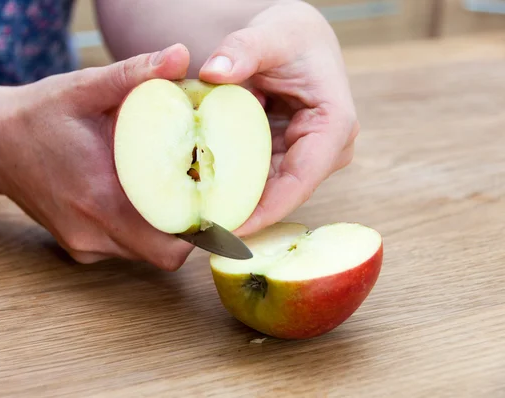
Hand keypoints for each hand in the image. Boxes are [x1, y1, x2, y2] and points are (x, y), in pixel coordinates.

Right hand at [0, 44, 195, 269]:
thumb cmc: (38, 116)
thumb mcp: (84, 88)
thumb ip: (134, 73)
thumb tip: (181, 56)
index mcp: (101, 199)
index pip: (171, 242)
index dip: (202, 230)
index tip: (216, 202)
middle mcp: (93, 232)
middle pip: (164, 254)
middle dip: (189, 230)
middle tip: (199, 194)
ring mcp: (83, 245)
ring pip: (145, 253)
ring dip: (164, 230)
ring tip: (172, 192)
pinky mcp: (78, 248)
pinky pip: (123, 248)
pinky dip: (139, 231)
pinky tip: (137, 199)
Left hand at [199, 2, 358, 235]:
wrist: (293, 40)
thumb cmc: (290, 36)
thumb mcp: (270, 34)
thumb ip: (243, 49)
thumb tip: (212, 73)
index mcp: (334, 125)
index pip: (300, 181)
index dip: (265, 211)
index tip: (229, 229)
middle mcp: (326, 150)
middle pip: (282, 195)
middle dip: (244, 215)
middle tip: (202, 233)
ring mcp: (307, 157)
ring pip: (268, 193)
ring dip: (234, 205)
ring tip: (196, 222)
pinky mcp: (287, 158)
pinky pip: (257, 180)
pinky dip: (232, 186)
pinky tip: (202, 197)